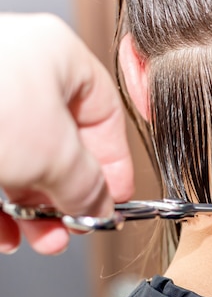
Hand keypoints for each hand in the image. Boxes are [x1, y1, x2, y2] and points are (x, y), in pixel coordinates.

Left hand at [0, 13, 133, 254]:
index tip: (113, 198)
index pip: (103, 114)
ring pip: (18, 161)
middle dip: (67, 196)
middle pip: (59, 143)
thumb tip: (99, 204)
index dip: (114, 162)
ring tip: (42, 239)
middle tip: (73, 225)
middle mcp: (16, 72)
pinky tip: (4, 234)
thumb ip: (87, 183)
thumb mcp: (55, 153)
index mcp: (56, 57)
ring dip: (34, 209)